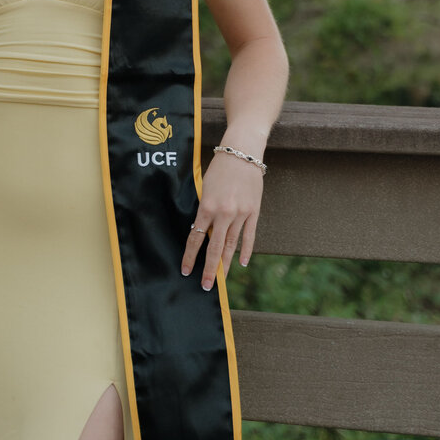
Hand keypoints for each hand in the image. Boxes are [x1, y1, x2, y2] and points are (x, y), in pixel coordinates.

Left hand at [180, 151, 263, 290]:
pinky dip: (245, 251)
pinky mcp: (254, 212)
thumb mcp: (206, 187)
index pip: (196, 237)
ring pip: (232, 245)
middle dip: (210, 269)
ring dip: (226, 264)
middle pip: (215, 247)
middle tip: (206, 286)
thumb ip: (204, 209)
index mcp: (208, 206)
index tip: (186, 270)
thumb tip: (200, 230)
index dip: (190, 255)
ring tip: (221, 279)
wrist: (242, 153)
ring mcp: (241, 214)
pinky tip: (240, 263)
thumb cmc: (220, 167)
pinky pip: (249, 236)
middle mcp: (224, 213)